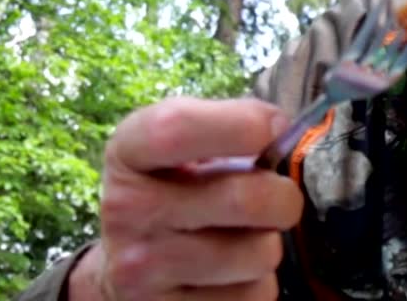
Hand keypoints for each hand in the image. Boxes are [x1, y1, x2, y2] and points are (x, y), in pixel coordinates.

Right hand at [69, 98, 303, 300]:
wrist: (124, 269)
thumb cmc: (172, 191)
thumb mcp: (179, 148)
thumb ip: (227, 127)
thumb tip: (281, 128)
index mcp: (129, 155)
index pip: (176, 129)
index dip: (240, 124)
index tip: (275, 127)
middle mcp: (128, 210)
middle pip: (243, 198)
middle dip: (282, 195)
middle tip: (277, 196)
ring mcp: (144, 270)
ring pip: (259, 253)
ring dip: (268, 243)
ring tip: (244, 236)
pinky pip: (255, 296)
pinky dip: (259, 283)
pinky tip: (233, 272)